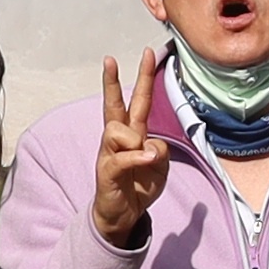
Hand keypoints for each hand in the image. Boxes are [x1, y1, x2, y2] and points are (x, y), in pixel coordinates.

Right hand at [89, 56, 166, 249]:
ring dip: (135, 140)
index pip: (137, 100)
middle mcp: (118, 139)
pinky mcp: (107, 170)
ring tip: (143, 158)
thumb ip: (161, 150)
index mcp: (133, 133)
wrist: (123, 215)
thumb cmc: (139, 186)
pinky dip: (137, 157)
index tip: (147, 53)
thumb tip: (151, 145)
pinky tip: (147, 159)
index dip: (143, 77)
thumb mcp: (160, 166)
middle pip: (114, 104)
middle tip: (109, 58)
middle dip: (112, 81)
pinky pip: (123, 156)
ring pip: (118, 130)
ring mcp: (110, 153)